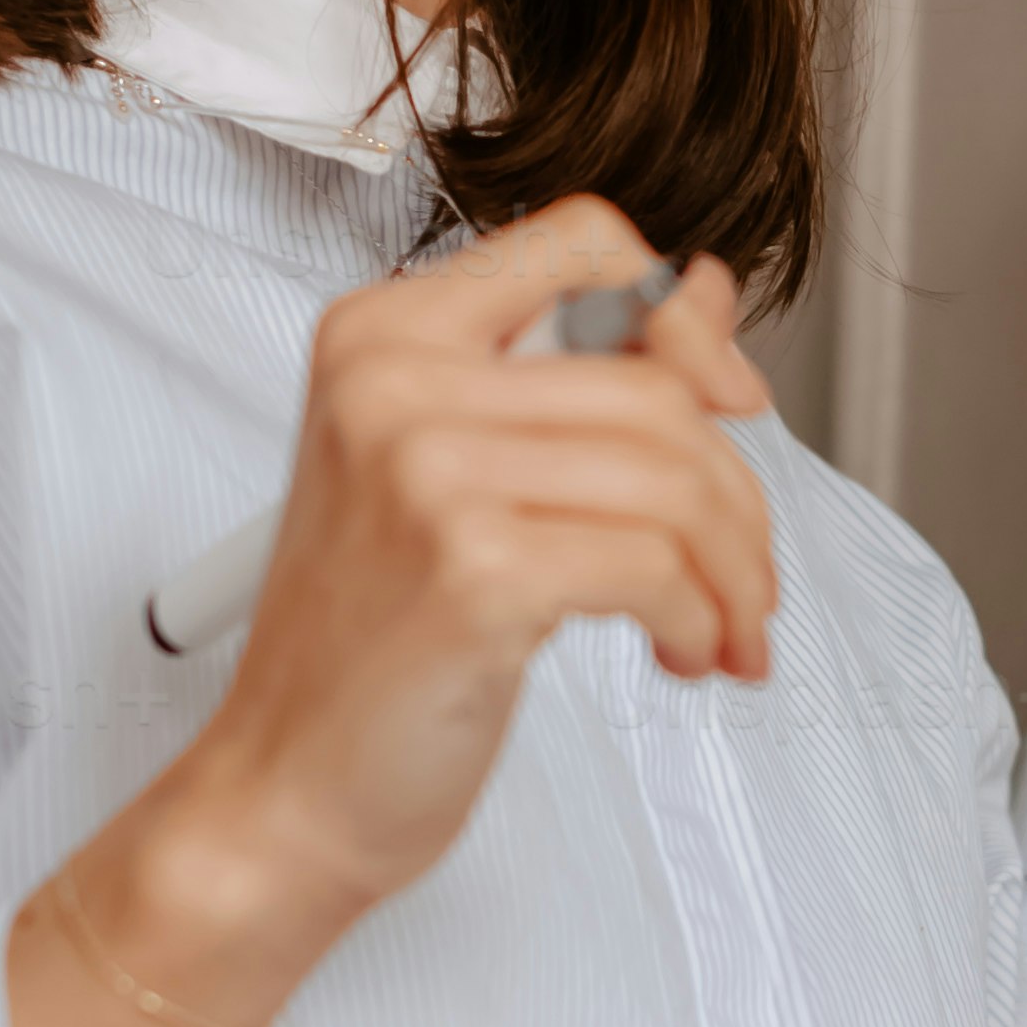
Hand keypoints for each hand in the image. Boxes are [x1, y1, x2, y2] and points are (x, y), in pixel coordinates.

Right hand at [183, 198, 775, 938]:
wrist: (286, 786)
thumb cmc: (368, 643)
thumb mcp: (458, 474)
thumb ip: (575, 376)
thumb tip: (710, 297)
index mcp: (381, 334)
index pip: (581, 241)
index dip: (683, 315)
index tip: (728, 400)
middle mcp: (393, 384)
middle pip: (656, 385)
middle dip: (735, 496)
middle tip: (740, 573)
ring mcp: (426, 472)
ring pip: (676, 477)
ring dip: (732, 570)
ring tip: (719, 626)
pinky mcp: (473, 570)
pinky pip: (657, 564)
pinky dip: (699, 619)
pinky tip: (679, 652)